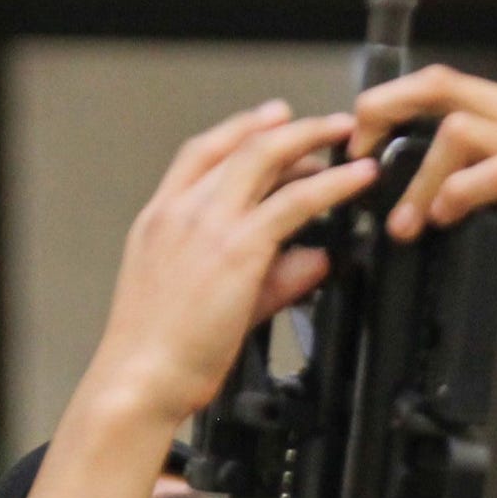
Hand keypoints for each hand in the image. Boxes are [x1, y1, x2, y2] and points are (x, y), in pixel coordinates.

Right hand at [81, 102, 377, 424]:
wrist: (140, 379)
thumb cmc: (161, 354)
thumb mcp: (211, 302)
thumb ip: (269, 278)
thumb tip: (313, 261)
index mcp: (159, 219)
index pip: (202, 153)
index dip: (241, 128)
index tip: (271, 118)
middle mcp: (181, 210)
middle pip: (241, 145)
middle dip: (290, 126)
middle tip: (325, 124)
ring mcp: (209, 224)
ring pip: (267, 158)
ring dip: (314, 139)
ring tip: (348, 136)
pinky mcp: (239, 248)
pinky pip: (296, 201)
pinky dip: (333, 184)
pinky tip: (356, 179)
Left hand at [349, 66, 496, 329]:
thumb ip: (476, 183)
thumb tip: (418, 197)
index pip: (441, 84)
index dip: (389, 105)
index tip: (361, 144)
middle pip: (438, 87)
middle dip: (383, 118)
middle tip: (359, 165)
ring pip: (456, 132)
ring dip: (416, 180)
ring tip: (403, 226)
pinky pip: (491, 174)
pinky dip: (456, 196)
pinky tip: (444, 224)